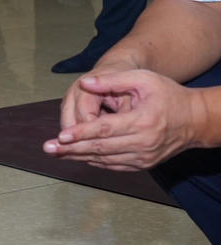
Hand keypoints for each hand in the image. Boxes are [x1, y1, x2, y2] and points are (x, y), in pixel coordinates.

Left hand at [43, 69, 200, 170]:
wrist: (196, 120)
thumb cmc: (169, 95)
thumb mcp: (144, 79)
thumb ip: (112, 80)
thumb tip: (84, 82)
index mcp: (143, 122)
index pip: (105, 130)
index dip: (81, 133)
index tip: (60, 136)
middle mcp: (143, 144)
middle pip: (100, 148)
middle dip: (71, 149)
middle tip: (48, 148)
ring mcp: (143, 157)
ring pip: (104, 160)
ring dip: (79, 156)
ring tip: (57, 153)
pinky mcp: (143, 164)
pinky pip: (113, 165)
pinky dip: (94, 161)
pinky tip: (78, 155)